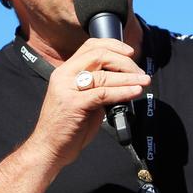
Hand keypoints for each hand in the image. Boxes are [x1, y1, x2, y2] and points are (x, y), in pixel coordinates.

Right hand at [27, 38, 149, 168]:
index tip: (130, 52)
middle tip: (140, 72)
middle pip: (99, 55)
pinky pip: (103, 93)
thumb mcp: (81, 97)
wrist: (48, 147)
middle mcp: (64, 75)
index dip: (113, 45)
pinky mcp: (74, 105)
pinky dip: (123, 91)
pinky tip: (134, 92)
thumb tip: (124, 78)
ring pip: (104, 75)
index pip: (90, 45)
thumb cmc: (67, 125)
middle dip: (125, 62)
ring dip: (129, 77)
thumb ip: (97, 86)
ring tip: (144, 81)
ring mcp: (67, 89)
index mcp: (65, 71)